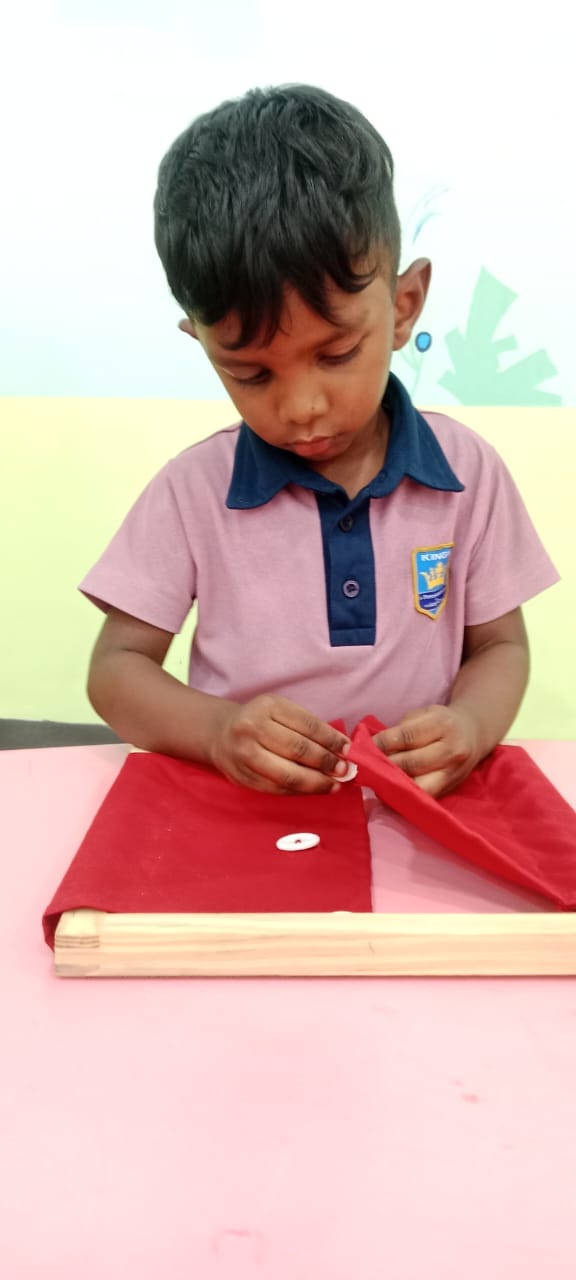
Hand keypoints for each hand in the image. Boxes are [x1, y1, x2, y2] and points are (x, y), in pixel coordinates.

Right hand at [210, 694, 350, 793]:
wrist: (220, 734)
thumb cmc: (260, 720)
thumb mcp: (280, 710)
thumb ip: (308, 726)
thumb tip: (341, 748)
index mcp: (267, 707)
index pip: (307, 725)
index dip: (331, 739)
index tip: (348, 750)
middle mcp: (253, 729)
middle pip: (298, 750)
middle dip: (326, 762)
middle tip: (345, 770)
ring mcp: (245, 755)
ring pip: (288, 774)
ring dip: (316, 782)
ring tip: (334, 784)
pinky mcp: (244, 777)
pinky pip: (278, 788)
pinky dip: (300, 791)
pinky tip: (315, 789)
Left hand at [372, 704, 480, 797]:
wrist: (474, 734)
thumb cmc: (440, 722)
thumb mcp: (423, 714)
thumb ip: (400, 729)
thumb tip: (371, 747)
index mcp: (442, 724)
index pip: (406, 737)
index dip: (381, 744)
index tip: (362, 748)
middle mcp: (452, 750)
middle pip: (411, 763)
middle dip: (384, 766)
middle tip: (363, 768)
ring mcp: (453, 773)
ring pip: (418, 785)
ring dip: (392, 785)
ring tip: (374, 781)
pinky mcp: (450, 789)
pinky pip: (423, 796)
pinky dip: (404, 795)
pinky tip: (390, 791)